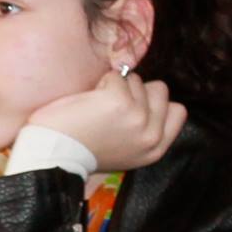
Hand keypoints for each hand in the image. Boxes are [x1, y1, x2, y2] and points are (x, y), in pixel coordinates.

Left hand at [25, 69, 186, 173]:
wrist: (53, 154)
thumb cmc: (81, 149)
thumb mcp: (125, 150)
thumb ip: (143, 130)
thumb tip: (148, 99)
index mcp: (155, 150)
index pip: (177, 110)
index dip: (155, 103)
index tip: (132, 110)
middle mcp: (151, 136)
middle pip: (160, 90)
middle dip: (135, 91)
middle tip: (110, 111)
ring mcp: (138, 118)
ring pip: (137, 80)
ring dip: (115, 87)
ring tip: (96, 110)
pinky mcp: (119, 102)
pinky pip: (116, 76)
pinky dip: (101, 83)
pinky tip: (88, 103)